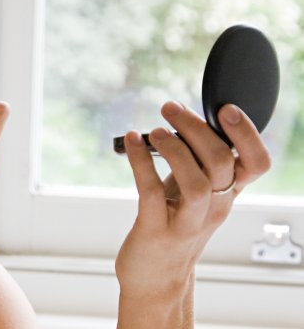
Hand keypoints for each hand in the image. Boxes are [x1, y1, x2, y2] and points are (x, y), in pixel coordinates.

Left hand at [115, 101, 270, 324]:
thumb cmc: (173, 228)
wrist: (156, 279)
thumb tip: (186, 119)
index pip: (256, 163)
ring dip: (174, 149)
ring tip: (155, 131)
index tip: (225, 108)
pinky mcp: (155, 230)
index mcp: (226, 195)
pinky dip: (140, 161)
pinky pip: (151, 192)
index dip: (247, 134)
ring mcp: (185, 222)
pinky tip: (131, 141)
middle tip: (170, 108)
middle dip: (196, 127)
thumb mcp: (194, 195)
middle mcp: (212, 208)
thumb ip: (198, 163)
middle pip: (221, 162)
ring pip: (196, 182)